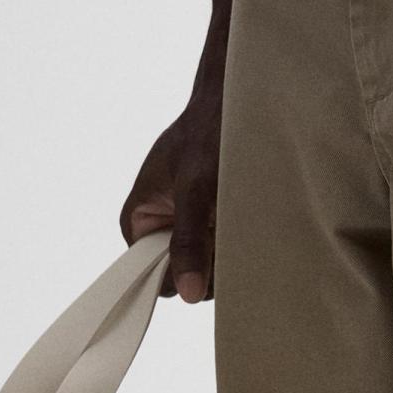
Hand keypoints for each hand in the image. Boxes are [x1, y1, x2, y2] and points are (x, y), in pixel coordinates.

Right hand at [120, 0, 237, 301]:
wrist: (242, 98)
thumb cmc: (210, 133)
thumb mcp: (198, 190)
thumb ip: (189, 241)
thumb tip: (186, 294)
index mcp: (139, 217)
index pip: (147, 273)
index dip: (174, 277)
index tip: (203, 269)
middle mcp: (162, 225)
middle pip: (181, 273)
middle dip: (206, 264)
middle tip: (229, 234)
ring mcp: (190, 225)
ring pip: (207, 264)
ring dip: (228, 251)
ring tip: (242, 218)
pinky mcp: (217, 222)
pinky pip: (225, 249)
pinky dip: (240, 242)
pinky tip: (253, 220)